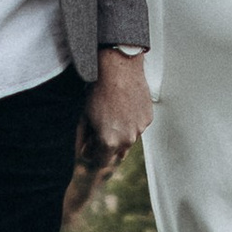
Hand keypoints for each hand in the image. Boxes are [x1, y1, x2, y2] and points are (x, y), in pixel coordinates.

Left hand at [81, 45, 152, 168]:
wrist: (118, 69)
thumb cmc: (98, 91)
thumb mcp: (85, 117)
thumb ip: (85, 139)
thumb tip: (83, 151)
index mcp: (109, 142)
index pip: (102, 162)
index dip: (94, 156)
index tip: (90, 150)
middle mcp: (127, 139)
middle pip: (117, 152)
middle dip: (108, 145)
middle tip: (99, 130)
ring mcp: (140, 129)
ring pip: (129, 139)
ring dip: (121, 133)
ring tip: (113, 114)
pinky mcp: (148, 117)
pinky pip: (138, 126)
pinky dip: (131, 121)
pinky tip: (124, 107)